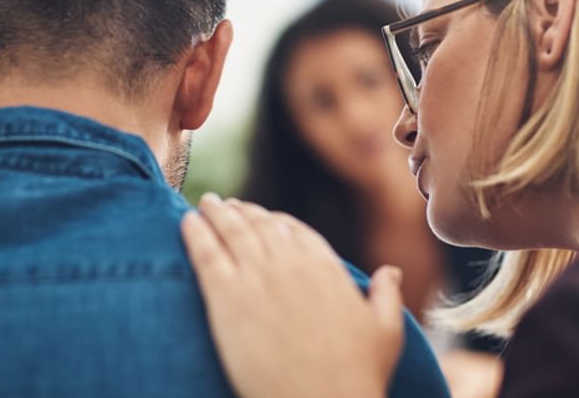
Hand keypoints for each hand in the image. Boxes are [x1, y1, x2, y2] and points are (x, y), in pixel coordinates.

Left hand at [181, 193, 405, 397]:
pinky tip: (187, 221)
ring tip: (206, 203)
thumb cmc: (358, 376)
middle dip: (243, 212)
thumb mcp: (386, 331)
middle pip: (260, 225)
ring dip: (217, 212)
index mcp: (324, 267)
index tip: (264, 216)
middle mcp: (289, 264)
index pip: (295, 231)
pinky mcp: (226, 298)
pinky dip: (195, 233)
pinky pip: (206, 254)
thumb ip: (386, 295)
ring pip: (231, 231)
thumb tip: (391, 270)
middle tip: (227, 205)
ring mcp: (256, 277)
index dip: (276, 221)